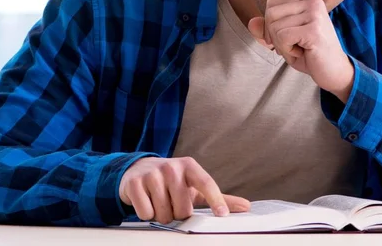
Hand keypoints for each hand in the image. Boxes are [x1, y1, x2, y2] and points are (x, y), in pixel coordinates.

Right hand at [119, 156, 250, 223]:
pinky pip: (146, 213)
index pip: (206, 183)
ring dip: (162, 214)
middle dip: (178, 213)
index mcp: (189, 166)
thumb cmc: (172, 181)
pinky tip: (146, 202)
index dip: (215, 199)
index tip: (222, 215)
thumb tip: (246, 207)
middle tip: (172, 203)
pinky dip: (147, 214)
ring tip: (159, 201)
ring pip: (164, 213)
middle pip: (182, 208)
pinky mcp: (135, 183)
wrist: (138, 170)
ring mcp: (152, 173)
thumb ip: (218, 196)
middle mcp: (171, 167)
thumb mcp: (194, 185)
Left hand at [248, 0, 354, 101]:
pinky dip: (286, 50)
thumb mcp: (283, 41)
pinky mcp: (314, 29)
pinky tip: (302, 52)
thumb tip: (251, 22)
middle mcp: (312, 2)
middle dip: (274, 35)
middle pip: (270, 13)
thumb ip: (266, 30)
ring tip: (299, 49)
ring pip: (275, 26)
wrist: (335, 72)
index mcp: (306, 0)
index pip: (271, 3)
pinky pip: (282, 37)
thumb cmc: (310, 55)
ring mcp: (314, 14)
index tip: (285, 38)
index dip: (270, 24)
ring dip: (282, 45)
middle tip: (292, 46)